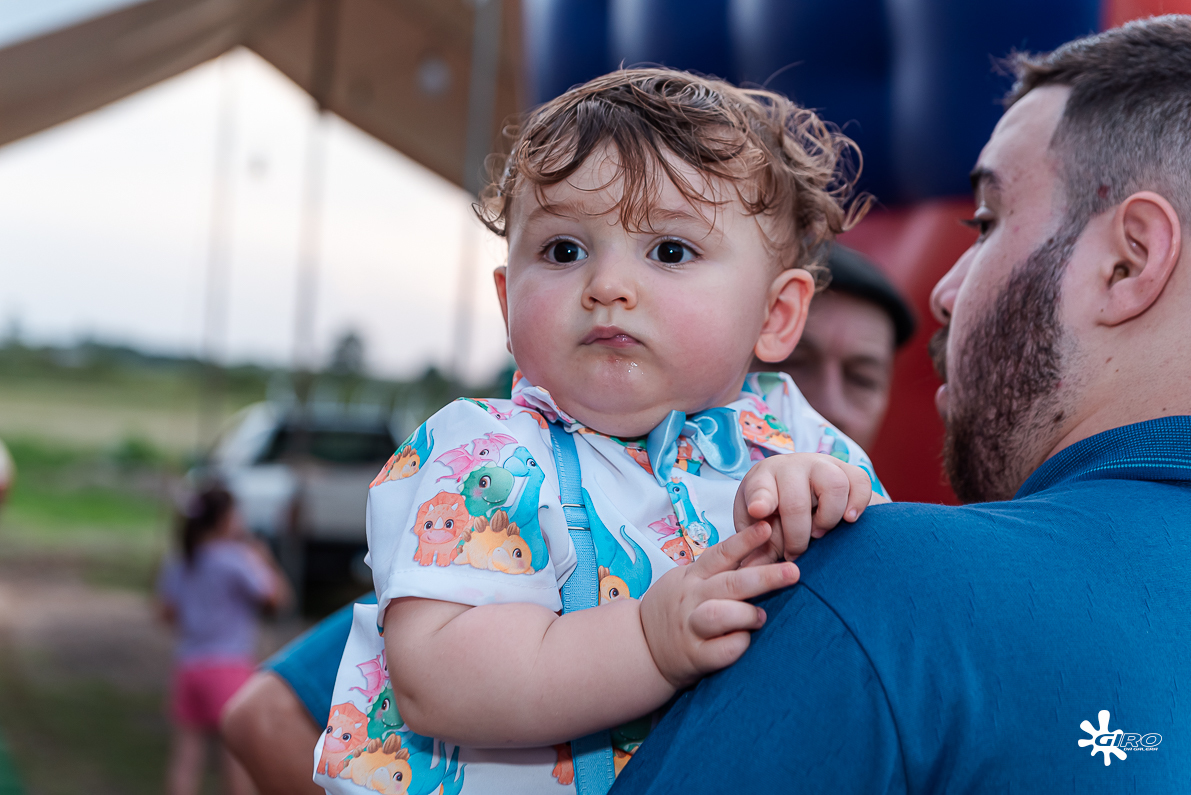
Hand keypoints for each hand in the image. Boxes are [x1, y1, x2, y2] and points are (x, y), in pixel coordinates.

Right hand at [639, 522, 798, 688]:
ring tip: (761, 617)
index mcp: (693, 577)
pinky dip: (738, 645)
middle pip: (731, 583)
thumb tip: (765, 551)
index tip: (768, 526)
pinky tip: (745, 641)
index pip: (721, 553)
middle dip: (765, 577)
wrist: (641, 646)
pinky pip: (722, 651)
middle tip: (793, 572)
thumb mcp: (689, 581)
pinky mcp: (694, 657)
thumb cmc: (675, 609)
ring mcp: (691, 628)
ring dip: (747, 614)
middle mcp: (692, 599)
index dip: (745, 540)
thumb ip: (722, 570)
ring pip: (720, 615)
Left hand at [734, 453, 872, 566]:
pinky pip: (861, 481)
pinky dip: (858, 503)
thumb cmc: (774, 515)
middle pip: (797, 501)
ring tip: (820, 534)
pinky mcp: (848, 470)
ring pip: (833, 485)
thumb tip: (746, 573)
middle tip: (796, 551)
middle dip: (797, 535)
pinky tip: (849, 519)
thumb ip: (755, 550)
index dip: (760, 500)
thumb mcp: (758, 530)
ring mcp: (822, 465)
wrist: (798, 493)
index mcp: (763, 479)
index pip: (759, 488)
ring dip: (828, 517)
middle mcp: (792, 467)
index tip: (758, 512)